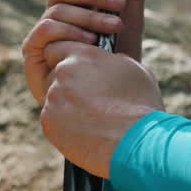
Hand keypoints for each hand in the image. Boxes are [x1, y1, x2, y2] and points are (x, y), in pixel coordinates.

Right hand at [21, 0, 147, 106]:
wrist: (113, 97)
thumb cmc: (119, 56)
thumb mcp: (131, 17)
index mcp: (73, 1)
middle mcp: (54, 13)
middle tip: (118, 4)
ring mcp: (42, 33)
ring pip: (57, 7)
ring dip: (89, 16)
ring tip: (113, 29)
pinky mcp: (34, 53)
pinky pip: (47, 30)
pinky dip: (72, 33)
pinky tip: (91, 45)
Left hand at [37, 40, 163, 177]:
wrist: (136, 143)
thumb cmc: (141, 104)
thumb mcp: (133, 69)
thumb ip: (112, 60)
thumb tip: (107, 60)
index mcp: (83, 55)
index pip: (57, 47)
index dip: (68, 58)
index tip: (79, 69)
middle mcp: (63, 73)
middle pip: (52, 72)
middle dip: (65, 81)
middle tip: (87, 95)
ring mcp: (53, 100)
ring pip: (53, 96)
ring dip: (66, 103)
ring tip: (91, 116)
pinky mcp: (49, 124)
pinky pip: (52, 118)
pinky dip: (65, 123)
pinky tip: (86, 129)